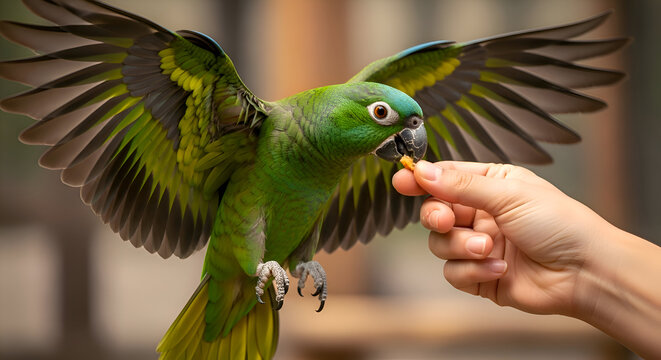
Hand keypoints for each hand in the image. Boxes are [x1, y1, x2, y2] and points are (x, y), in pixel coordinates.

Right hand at [392, 161, 614, 316]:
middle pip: (435, 212)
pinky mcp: (479, 275)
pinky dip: (472, 270)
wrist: (585, 272)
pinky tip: (499, 268)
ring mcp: (479, 246)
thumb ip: (461, 185)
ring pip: (439, 244)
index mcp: (491, 185)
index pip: (446, 178)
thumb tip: (423, 170)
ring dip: (460, 247)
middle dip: (437, 217)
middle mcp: (481, 214)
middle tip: (447, 220)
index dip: (422, 179)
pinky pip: (453, 272)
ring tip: (488, 248)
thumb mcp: (508, 194)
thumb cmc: (559, 223)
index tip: (402, 180)